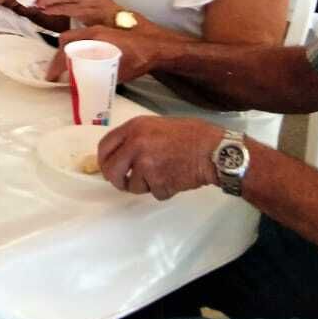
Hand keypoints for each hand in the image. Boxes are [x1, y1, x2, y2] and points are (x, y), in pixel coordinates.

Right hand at [45, 25, 159, 83]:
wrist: (160, 46)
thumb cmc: (142, 58)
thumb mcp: (119, 73)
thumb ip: (99, 77)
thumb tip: (83, 85)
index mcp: (95, 37)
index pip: (67, 48)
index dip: (56, 63)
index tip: (51, 75)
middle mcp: (96, 30)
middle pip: (67, 39)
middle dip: (60, 55)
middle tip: (58, 71)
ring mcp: (102, 29)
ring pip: (76, 38)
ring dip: (69, 50)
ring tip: (69, 66)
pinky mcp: (108, 32)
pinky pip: (86, 37)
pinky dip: (80, 47)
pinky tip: (84, 59)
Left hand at [96, 116, 222, 199]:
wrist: (213, 150)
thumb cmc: (191, 135)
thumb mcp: (157, 125)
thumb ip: (136, 137)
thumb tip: (121, 154)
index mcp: (134, 127)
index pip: (105, 146)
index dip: (104, 160)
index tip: (107, 167)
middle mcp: (136, 145)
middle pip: (111, 170)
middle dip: (117, 180)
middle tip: (124, 183)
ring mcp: (146, 164)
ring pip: (133, 186)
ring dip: (145, 186)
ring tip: (163, 174)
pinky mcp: (158, 182)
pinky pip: (154, 193)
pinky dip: (163, 190)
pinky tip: (175, 178)